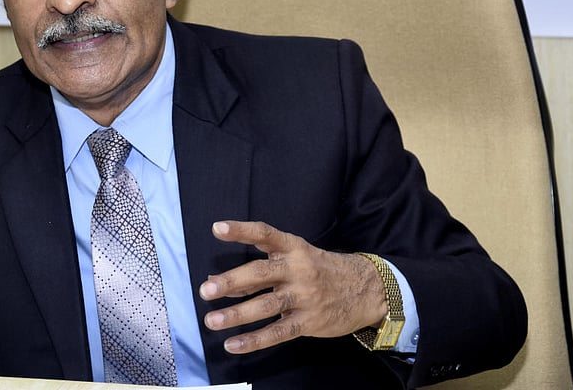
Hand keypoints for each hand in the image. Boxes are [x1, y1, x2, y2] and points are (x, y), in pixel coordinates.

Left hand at [199, 220, 386, 353]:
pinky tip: (233, 344)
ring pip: (265, 306)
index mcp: (293, 248)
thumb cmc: (321, 270)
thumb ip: (259, 268)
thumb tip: (218, 281)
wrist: (366, 289)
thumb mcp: (296, 258)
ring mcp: (304, 297)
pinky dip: (254, 340)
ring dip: (236, 314)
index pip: (265, 234)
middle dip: (232, 282)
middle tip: (206, 290)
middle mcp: (297, 269)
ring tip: (212, 320)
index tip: (217, 228)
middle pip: (260, 273)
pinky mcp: (308, 322)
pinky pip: (278, 332)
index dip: (241, 230)